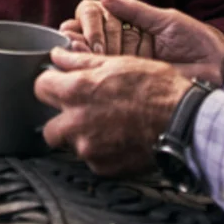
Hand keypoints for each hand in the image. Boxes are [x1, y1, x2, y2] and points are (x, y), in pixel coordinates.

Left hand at [34, 51, 193, 175]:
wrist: (183, 121)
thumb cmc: (156, 88)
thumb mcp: (117, 63)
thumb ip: (80, 61)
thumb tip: (57, 55)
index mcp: (76, 91)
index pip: (40, 87)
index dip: (50, 85)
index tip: (60, 86)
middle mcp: (76, 122)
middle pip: (49, 126)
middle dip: (61, 119)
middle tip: (81, 112)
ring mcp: (89, 149)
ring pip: (71, 145)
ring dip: (82, 137)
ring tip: (107, 126)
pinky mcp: (104, 168)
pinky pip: (92, 160)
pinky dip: (101, 152)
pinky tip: (119, 140)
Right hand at [65, 0, 223, 85]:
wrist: (214, 68)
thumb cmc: (194, 39)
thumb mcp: (165, 19)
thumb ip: (134, 10)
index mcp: (129, 22)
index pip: (94, 14)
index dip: (89, 21)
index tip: (97, 28)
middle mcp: (120, 39)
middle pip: (84, 33)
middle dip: (85, 37)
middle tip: (94, 46)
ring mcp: (123, 60)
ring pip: (88, 53)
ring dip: (84, 53)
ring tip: (92, 56)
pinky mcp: (128, 80)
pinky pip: (104, 74)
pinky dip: (94, 70)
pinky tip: (93, 70)